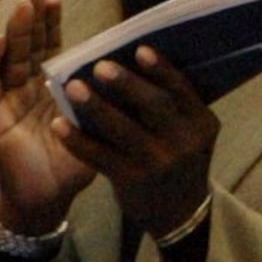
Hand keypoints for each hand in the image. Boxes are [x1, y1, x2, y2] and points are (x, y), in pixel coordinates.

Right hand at [0, 0, 89, 233]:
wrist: (48, 199)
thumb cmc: (74, 163)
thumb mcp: (97, 128)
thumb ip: (109, 104)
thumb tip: (142, 78)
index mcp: (52, 87)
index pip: (51, 48)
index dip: (51, 24)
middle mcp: (27, 88)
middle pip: (28, 46)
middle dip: (31, 19)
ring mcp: (8, 99)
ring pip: (8, 58)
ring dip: (13, 32)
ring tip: (21, 7)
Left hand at [57, 44, 216, 235]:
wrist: (179, 211)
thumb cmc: (176, 157)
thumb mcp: (188, 133)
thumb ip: (170, 105)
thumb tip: (127, 63)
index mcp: (202, 124)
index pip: (182, 91)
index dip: (162, 70)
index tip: (140, 49)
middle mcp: (185, 143)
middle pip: (155, 106)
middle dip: (126, 84)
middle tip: (100, 65)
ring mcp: (159, 164)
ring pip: (124, 130)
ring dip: (96, 106)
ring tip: (73, 87)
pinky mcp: (133, 181)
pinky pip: (101, 157)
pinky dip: (78, 140)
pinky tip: (60, 124)